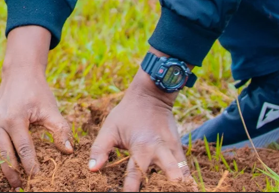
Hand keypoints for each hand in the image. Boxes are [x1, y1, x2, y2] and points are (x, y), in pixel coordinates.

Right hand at [0, 26, 73, 186]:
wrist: (19, 74)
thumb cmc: (37, 93)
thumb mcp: (51, 109)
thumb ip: (60, 130)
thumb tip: (68, 151)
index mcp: (15, 118)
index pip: (23, 149)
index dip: (30, 166)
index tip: (37, 179)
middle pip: (3, 154)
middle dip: (12, 174)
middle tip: (19, 188)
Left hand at [90, 73, 188, 191]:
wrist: (151, 95)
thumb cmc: (127, 114)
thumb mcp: (109, 129)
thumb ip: (100, 149)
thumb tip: (92, 169)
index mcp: (140, 147)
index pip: (135, 176)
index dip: (131, 190)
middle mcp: (159, 150)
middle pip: (170, 175)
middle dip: (166, 188)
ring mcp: (172, 149)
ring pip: (182, 172)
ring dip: (178, 184)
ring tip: (175, 192)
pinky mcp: (179, 148)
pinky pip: (186, 168)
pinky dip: (185, 179)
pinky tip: (184, 188)